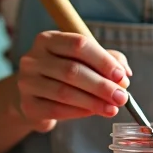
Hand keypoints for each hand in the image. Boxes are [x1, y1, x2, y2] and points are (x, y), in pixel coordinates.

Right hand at [15, 30, 130, 131]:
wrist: (37, 97)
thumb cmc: (64, 74)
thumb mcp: (85, 61)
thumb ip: (107, 61)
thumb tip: (125, 74)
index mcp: (49, 39)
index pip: (79, 44)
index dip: (103, 61)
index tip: (122, 76)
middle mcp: (33, 58)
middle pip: (72, 70)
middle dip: (101, 85)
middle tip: (122, 98)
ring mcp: (27, 82)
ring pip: (64, 92)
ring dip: (93, 102)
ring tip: (112, 108)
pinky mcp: (27, 105)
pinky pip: (56, 110)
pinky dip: (79, 112)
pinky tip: (94, 113)